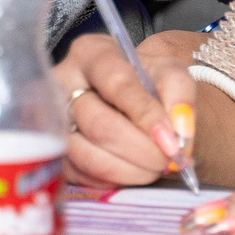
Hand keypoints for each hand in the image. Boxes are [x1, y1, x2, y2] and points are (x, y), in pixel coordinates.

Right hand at [56, 32, 197, 187]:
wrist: (133, 102)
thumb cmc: (147, 83)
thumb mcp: (170, 74)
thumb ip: (180, 95)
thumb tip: (178, 132)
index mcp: (92, 54)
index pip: (117, 83)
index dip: (145, 114)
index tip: (170, 140)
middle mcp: (63, 83)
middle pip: (99, 124)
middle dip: (141, 149)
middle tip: (168, 159)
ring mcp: (54, 120)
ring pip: (89, 155)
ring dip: (130, 170)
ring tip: (156, 167)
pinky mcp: (57, 152)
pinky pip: (84, 176)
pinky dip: (116, 179)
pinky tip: (135, 172)